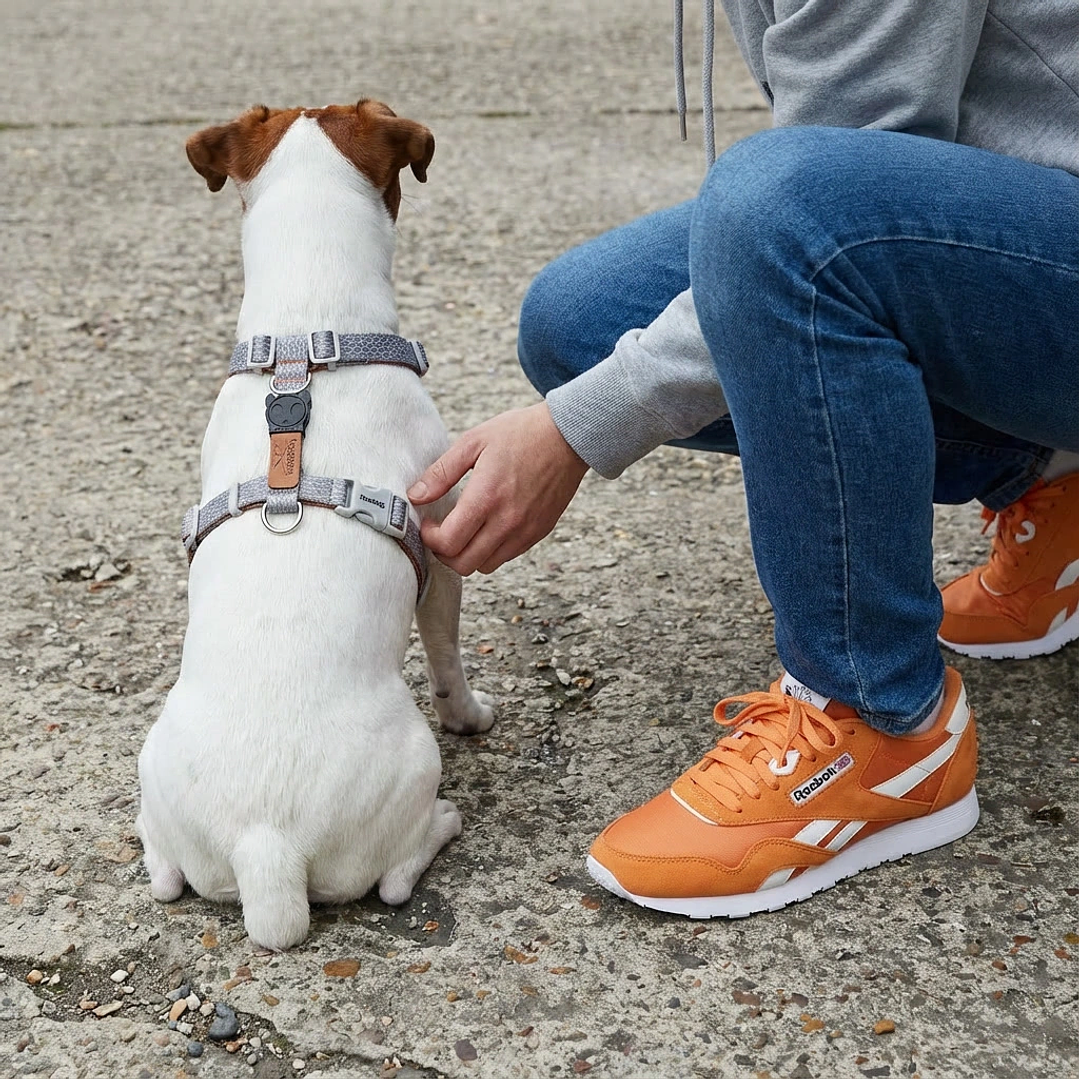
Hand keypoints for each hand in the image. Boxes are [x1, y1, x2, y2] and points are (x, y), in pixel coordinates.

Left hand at [408, 402, 588, 574]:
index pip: (449, 542)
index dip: (430, 538)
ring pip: (485, 566)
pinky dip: (489, 551)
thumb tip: (416, 496)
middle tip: (440, 533)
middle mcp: (507, 521)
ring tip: (462, 532)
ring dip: (466, 555)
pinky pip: (506, 557)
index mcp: (487, 497)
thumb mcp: (474, 442)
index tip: (428, 524)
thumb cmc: (521, 433)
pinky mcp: (538, 532)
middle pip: (464, 564)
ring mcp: (525, 530)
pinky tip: (486, 528)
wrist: (569, 436)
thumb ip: (441, 473)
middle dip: (444, 553)